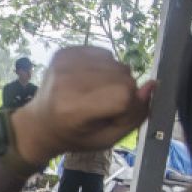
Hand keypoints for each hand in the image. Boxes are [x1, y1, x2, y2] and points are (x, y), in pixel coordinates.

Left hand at [10, 46, 155, 167]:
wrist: (40, 124)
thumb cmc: (76, 135)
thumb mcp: (106, 139)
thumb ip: (134, 117)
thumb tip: (152, 85)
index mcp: (74, 109)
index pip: (123, 94)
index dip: (128, 105)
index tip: (115, 116)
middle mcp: (67, 81)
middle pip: (121, 74)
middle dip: (123, 90)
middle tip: (104, 106)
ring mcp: (63, 63)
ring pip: (114, 62)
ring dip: (113, 77)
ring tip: (95, 94)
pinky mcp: (64, 52)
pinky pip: (102, 53)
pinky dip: (103, 66)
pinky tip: (89, 81)